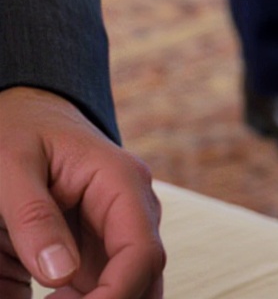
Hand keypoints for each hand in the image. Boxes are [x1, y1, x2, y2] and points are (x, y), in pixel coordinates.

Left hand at [0, 87, 163, 298]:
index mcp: (120, 183)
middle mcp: (131, 211)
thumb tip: (60, 276)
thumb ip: (34, 218)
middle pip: (144, 279)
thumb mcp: (11, 168)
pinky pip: (101, 290)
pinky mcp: (96, 252)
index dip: (114, 298)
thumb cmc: (18, 134)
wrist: (27, 116)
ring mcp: (117, 233)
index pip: (142, 253)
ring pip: (130, 290)